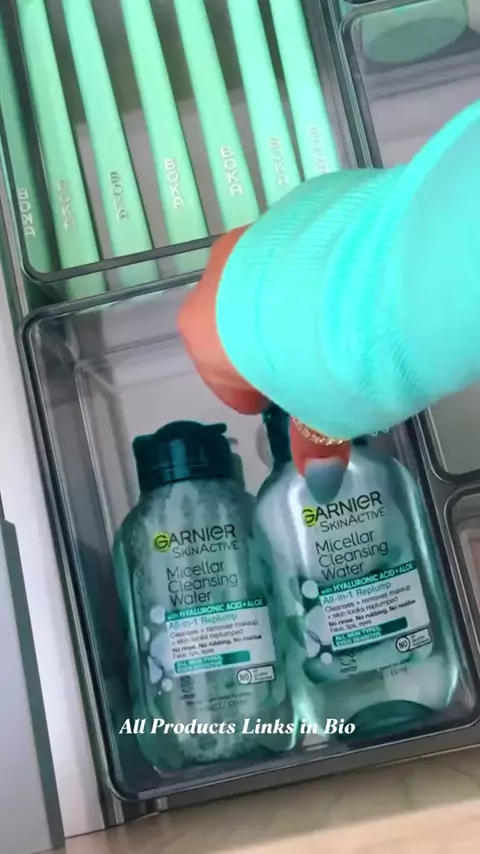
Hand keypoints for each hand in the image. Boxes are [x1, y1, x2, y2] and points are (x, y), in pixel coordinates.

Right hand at [178, 230, 349, 495]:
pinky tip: (352, 283)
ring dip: (291, 304)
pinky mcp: (294, 206)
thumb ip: (314, 442)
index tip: (288, 403)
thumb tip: (322, 481)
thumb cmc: (315, 359)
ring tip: (339, 322)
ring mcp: (252, 235)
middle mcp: (216, 276)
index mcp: (202, 332)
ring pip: (265, 282)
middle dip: (269, 347)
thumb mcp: (319, 415)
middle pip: (237, 324)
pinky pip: (298, 248)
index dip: (256, 395)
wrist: (354, 273)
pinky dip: (317, 268)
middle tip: (317, 366)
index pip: (219, 376)